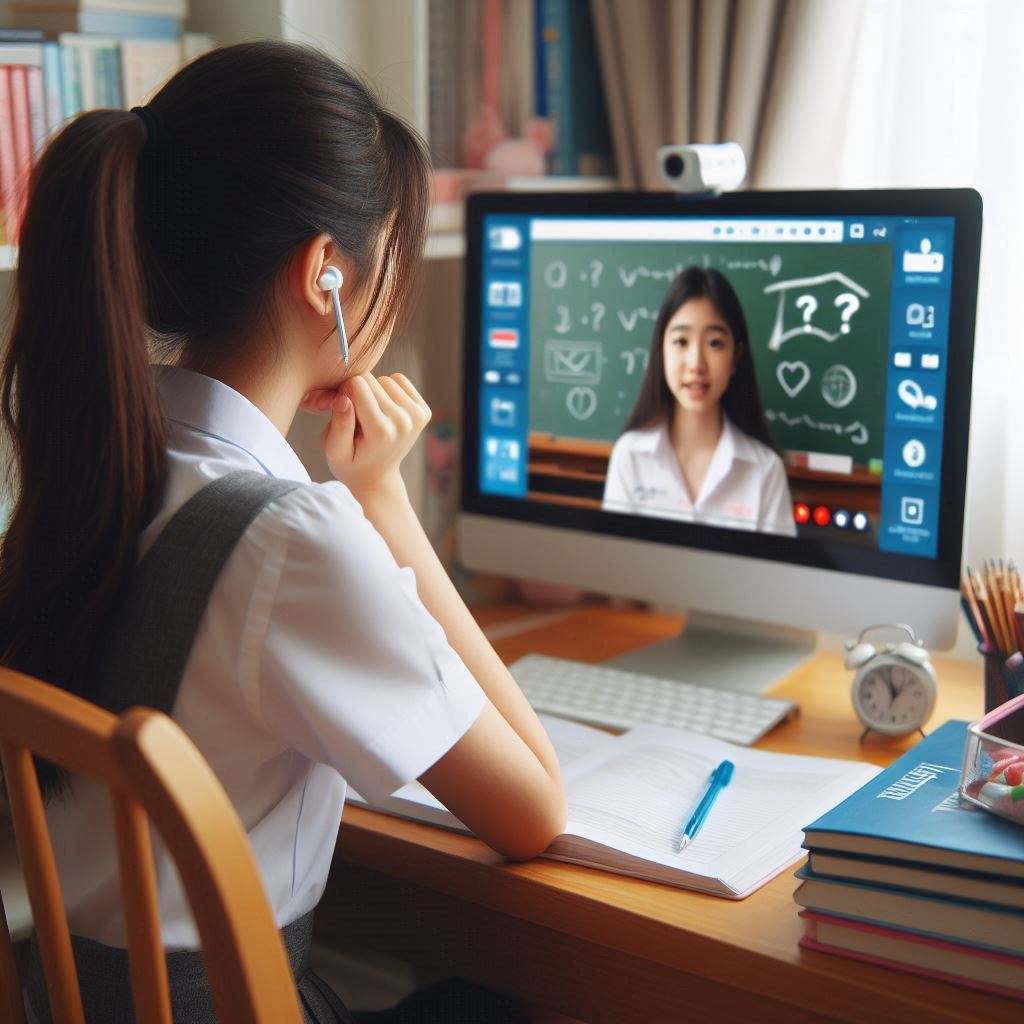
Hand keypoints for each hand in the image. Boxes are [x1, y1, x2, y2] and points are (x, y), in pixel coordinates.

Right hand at [318, 372, 430, 503]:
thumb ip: (338, 425)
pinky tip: (383, 410)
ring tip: (370, 416)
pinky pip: (399, 380)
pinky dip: (388, 390)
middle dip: (358, 393)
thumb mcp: (334, 451)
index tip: (344, 413)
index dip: (344, 393)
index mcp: (381, 432)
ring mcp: (417, 417)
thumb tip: (343, 398)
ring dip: (374, 392)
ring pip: (385, 379)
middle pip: (371, 380)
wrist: (376, 477)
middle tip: (357, 418)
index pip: (356, 384)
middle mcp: (403, 422)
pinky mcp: (424, 412)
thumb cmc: (350, 463)